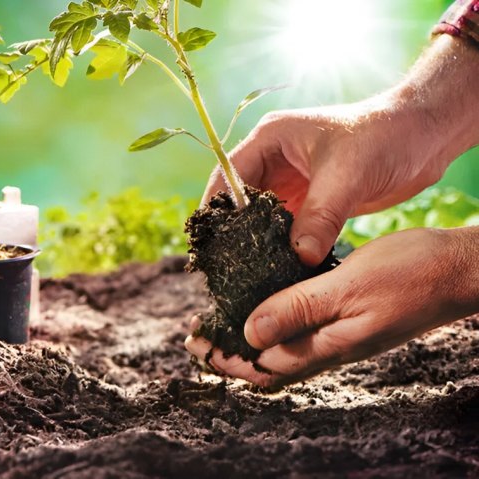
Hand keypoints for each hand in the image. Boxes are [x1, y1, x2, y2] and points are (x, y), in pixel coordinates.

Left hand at [185, 227, 478, 389]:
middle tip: (196, 337)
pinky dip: (275, 321)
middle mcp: (330, 347)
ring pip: (283, 347)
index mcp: (326, 345)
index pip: (262, 366)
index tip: (194, 343)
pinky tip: (266, 302)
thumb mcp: (347, 287)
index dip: (225, 358)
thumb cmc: (410, 275)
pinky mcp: (348, 319)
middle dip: (229, 352)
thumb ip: (298, 309)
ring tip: (221, 322)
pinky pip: (302, 329)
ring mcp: (340, 335)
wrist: (458, 271)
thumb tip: (249, 334)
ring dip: (249, 338)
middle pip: (267, 363)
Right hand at [204, 36, 478, 266]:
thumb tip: (299, 257)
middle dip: (232, 231)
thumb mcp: (346, 177)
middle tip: (225, 265)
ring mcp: (290, 181)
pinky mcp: (308, 201)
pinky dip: (280, 246)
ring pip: (260, 217)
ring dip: (256, 241)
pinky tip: (277, 268)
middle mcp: (273, 160)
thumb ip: (320, 216)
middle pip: (238, 200)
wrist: (424, 137)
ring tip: (247, 272)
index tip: (211, 242)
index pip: (228, 175)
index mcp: (270, 139)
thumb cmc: (383, 138)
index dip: (217, 208)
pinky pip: (285, 227)